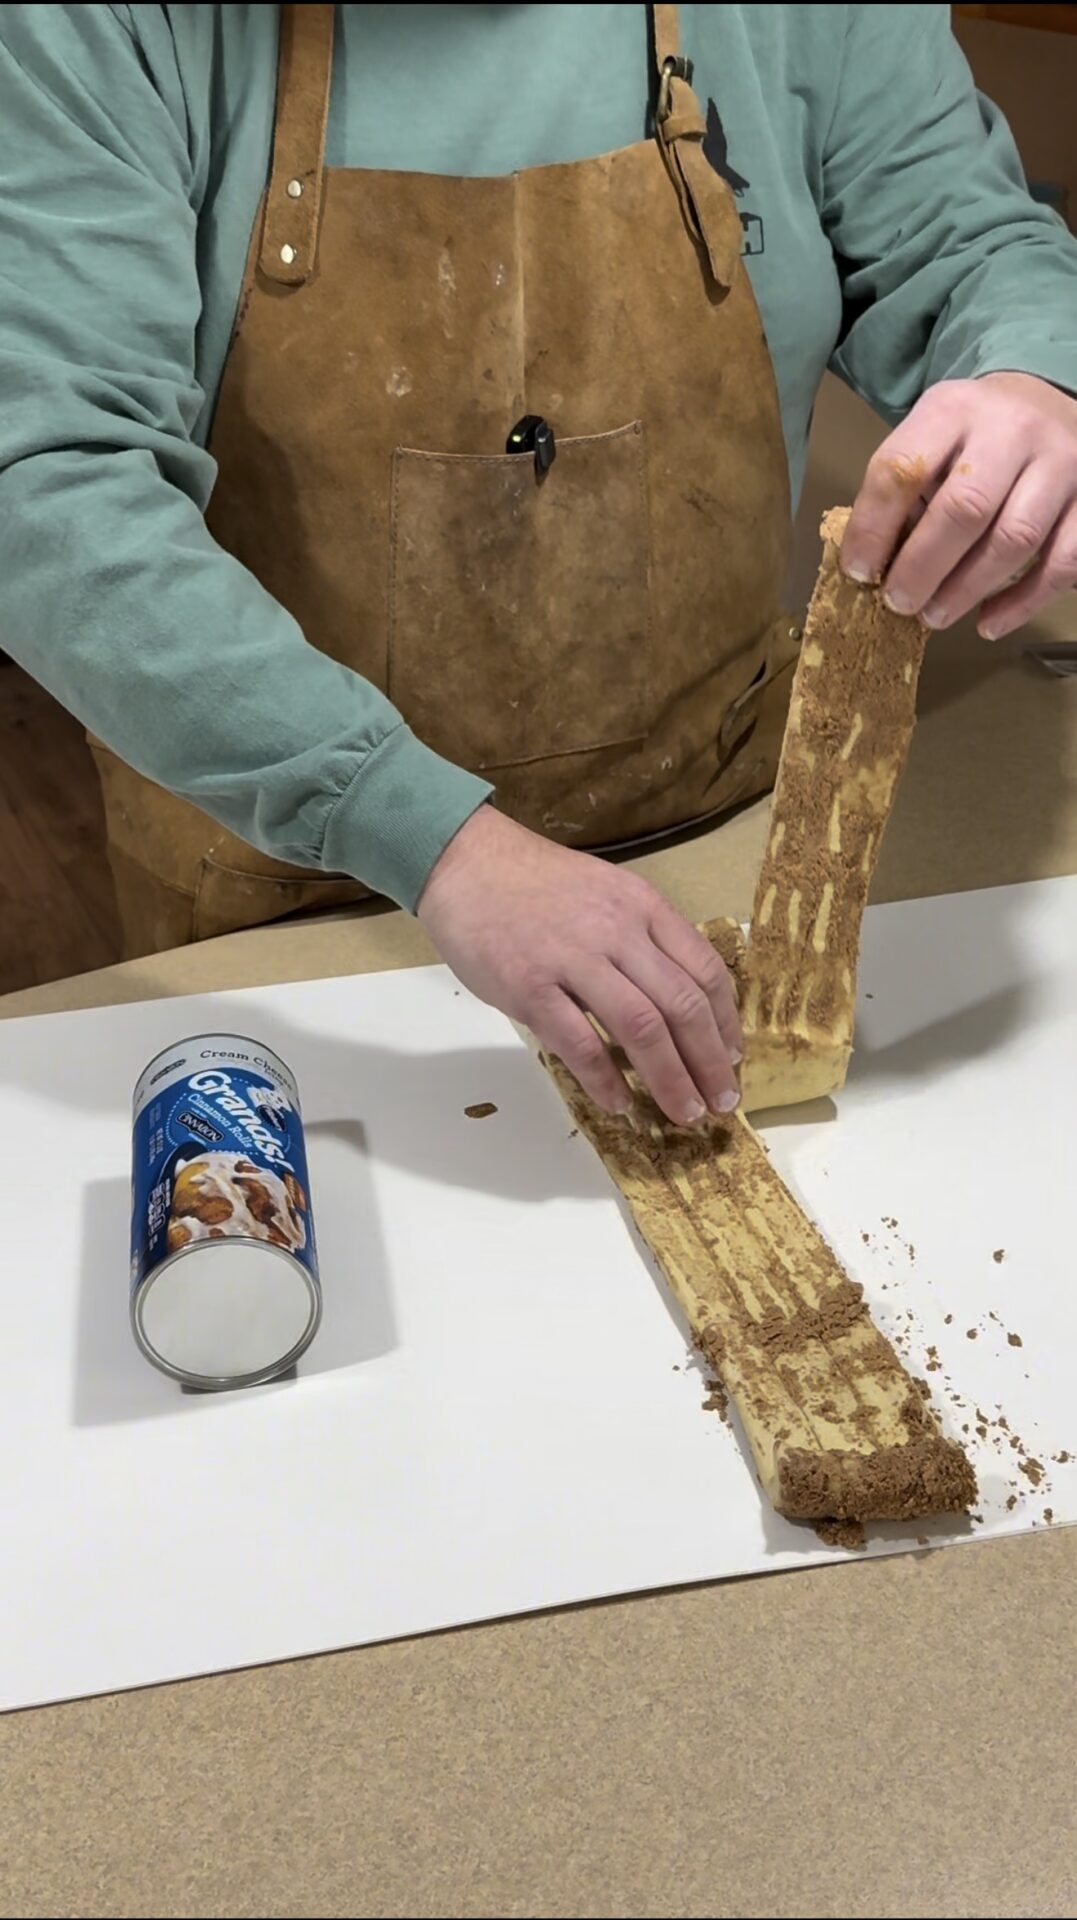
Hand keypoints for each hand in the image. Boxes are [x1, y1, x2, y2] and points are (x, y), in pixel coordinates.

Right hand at [417, 805, 742, 1124]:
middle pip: (682, 1005)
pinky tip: (619, 1103)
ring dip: (669, 1078)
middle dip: (709, 1062)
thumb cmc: (536, 884)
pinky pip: (579, 1042)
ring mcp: (573, 959)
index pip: (704, 969)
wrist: (466, 861)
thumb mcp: (607, 892)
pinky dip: (605, 1079)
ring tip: (683, 1111)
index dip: (725, 1022)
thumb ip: (642, 938)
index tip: (731, 1057)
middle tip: (720, 1102)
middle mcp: (616, 931)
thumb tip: (675, 1001)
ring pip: (642, 1027)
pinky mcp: (529, 986)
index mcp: (642, 906)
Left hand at [843, 372, 1076, 638]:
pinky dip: (1023, 601)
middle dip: (923, 567)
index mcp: (953, 411)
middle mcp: (1011, 431)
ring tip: (934, 616)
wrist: (1047, 403)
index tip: (859, 571)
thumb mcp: (931, 437)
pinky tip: (989, 623)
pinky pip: (1062, 562)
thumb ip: (904, 490)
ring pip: (1015, 538)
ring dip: (967, 589)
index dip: (873, 527)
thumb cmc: (972, 437)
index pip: (902, 468)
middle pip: (965, 508)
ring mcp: (1059, 464)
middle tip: (898, 603)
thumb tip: (872, 566)